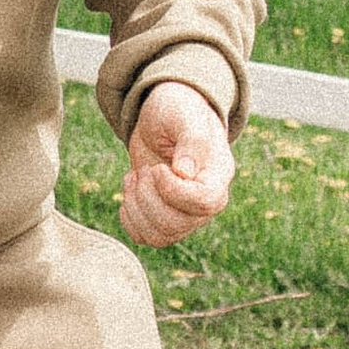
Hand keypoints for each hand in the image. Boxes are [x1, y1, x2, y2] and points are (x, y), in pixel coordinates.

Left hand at [120, 82, 233, 249]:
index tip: (157, 168)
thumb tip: (186, 173)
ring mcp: (186, 214)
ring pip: (161, 236)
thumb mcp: (183, 114)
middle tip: (144, 170)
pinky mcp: (164, 219)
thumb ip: (190, 139)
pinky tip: (130, 192)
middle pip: (178, 224)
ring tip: (134, 177)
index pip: (204, 203)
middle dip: (148, 197)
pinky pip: (146, 238)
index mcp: (218, 175)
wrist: (164, 118)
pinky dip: (130, 218)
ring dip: (136, 207)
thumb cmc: (177, 110)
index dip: (173, 191)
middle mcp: (207, 201)